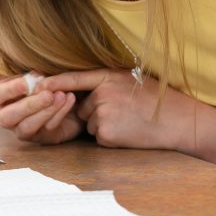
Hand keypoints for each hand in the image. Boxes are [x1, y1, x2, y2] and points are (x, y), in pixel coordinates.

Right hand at [0, 72, 81, 144]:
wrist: (75, 95)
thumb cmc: (50, 81)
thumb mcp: (41, 74)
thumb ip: (34, 77)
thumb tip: (35, 79)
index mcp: (3, 97)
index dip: (7, 91)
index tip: (26, 83)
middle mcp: (9, 116)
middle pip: (6, 117)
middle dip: (28, 105)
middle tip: (48, 94)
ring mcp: (24, 130)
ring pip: (26, 127)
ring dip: (45, 111)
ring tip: (61, 95)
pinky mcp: (42, 138)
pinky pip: (47, 130)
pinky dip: (59, 113)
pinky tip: (69, 99)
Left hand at [42, 68, 187, 150]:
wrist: (178, 121)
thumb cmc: (157, 100)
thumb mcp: (131, 81)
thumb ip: (107, 84)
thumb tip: (85, 95)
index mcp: (109, 76)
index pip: (75, 78)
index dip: (55, 82)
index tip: (38, 84)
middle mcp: (103, 93)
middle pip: (84, 107)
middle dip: (97, 113)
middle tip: (125, 112)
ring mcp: (104, 113)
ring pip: (91, 124)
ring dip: (104, 126)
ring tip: (129, 121)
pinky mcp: (106, 133)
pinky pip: (99, 137)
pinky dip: (111, 139)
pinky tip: (129, 132)